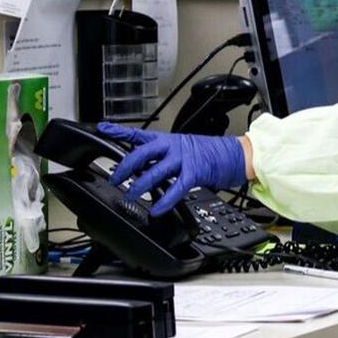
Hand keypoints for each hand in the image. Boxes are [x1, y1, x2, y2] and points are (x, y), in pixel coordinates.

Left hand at [97, 123, 247, 216]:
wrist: (236, 154)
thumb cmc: (211, 153)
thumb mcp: (184, 149)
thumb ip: (164, 157)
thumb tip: (145, 168)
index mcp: (168, 140)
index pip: (139, 134)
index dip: (119, 131)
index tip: (101, 129)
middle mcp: (173, 147)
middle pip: (142, 153)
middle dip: (125, 166)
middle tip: (115, 178)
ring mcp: (183, 159)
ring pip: (155, 171)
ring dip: (140, 185)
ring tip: (130, 195)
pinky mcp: (194, 172)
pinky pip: (175, 188)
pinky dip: (164, 201)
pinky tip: (157, 209)